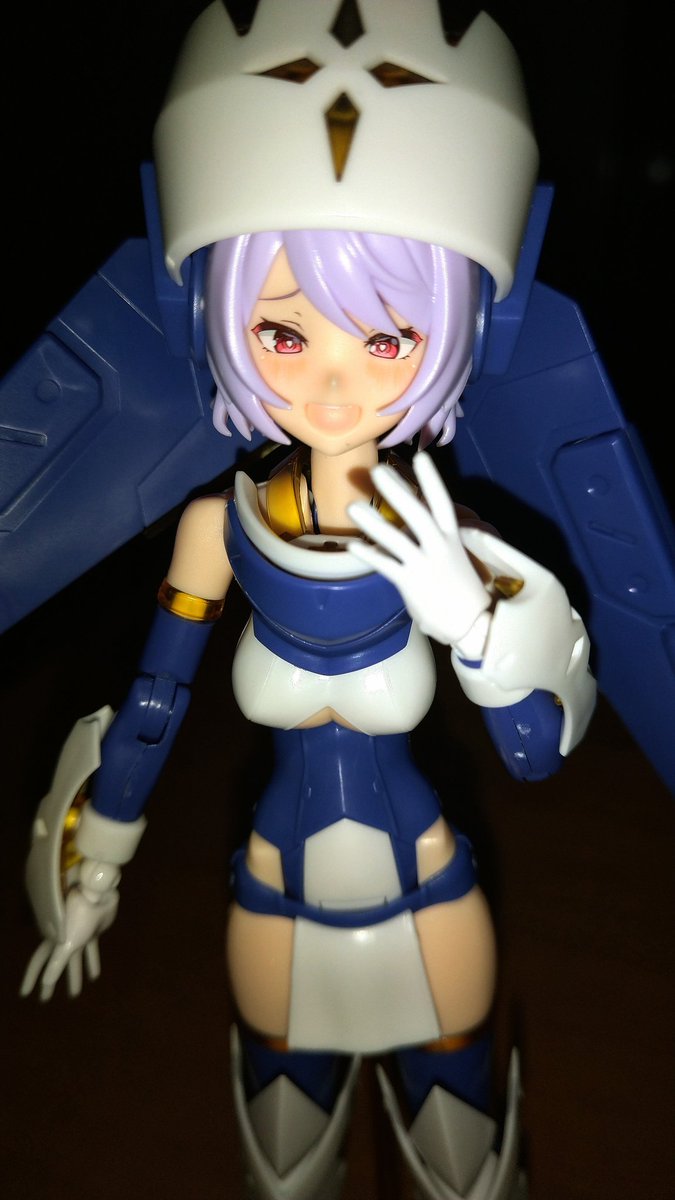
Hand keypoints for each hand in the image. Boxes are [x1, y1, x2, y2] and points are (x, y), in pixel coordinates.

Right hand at [20, 861, 119, 1000]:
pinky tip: (94, 976)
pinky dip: (92, 963)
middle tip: (44, 1000)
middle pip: (53, 965)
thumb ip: (56, 962)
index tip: (24, 994)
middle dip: (49, 983)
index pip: (40, 962)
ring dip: (75, 976)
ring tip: (74, 994)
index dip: (32, 978)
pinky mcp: (92, 932)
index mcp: (55, 940)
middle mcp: (63, 938)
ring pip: (74, 961)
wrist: (94, 886)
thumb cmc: (77, 906)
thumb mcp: (67, 939)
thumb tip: (47, 980)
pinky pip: (91, 951)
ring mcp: (78, 935)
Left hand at [347, 452, 491, 652]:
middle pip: (417, 514)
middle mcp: (439, 548)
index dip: (432, 481)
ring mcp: (425, 566)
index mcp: (452, 538)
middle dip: (398, 492)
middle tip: (378, 471)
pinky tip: (353, 545)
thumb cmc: (461, 589)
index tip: (421, 458)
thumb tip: (410, 522)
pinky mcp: (411, 584)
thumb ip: (434, 539)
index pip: (442, 503)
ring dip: (374, 522)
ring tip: (353, 506)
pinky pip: (386, 566)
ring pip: (396, 540)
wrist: (472, 623)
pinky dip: (369, 555)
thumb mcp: (454, 557)